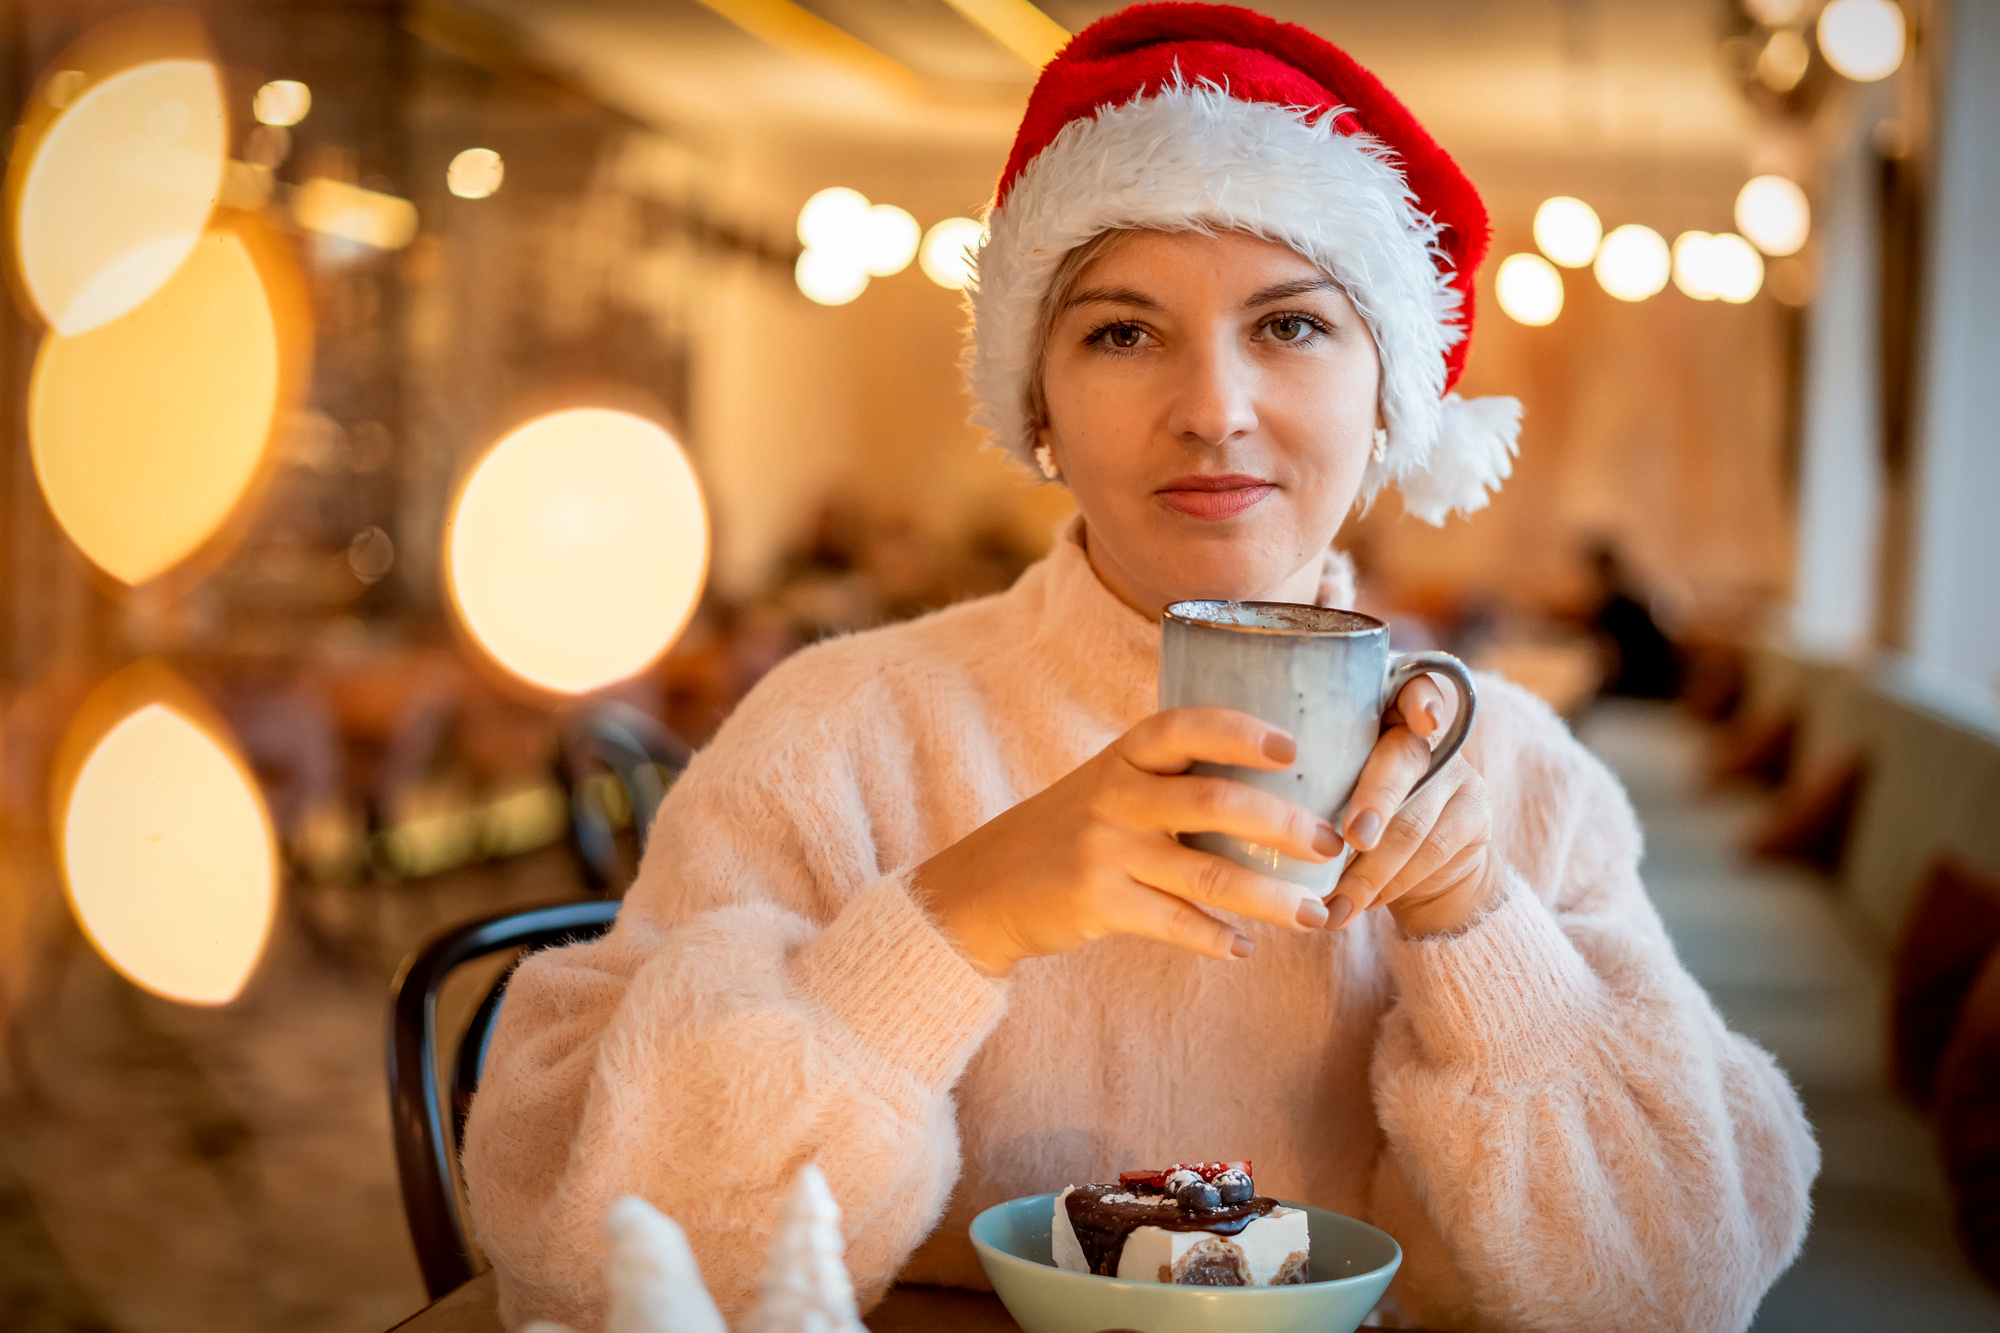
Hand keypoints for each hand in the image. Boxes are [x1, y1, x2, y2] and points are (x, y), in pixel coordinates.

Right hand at [912, 708, 1342, 976]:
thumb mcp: (1110, 783)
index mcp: (1124, 756)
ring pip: (1206, 875)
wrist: (985, 886)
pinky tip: (1244, 948)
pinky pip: (1173, 923)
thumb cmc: (1070, 829)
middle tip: (1331, 843)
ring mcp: (1104, 851)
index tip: (1294, 748)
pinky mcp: (1097, 903)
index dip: (1241, 732)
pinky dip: (1215, 938)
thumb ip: (1173, 775)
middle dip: (1282, 825)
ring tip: (1315, 913)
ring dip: (1269, 896)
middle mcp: (1114, 795)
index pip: (1185, 726)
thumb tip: (1279, 776)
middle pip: (1213, 803)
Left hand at [1327, 675, 1498, 938]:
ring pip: (1414, 823)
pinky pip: (1432, 855)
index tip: (1424, 721)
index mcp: (1377, 714)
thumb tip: (1237, 800)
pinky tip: (1357, 906)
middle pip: (1403, 761)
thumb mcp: (1319, 787)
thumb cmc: (1340, 816)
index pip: (1410, 685)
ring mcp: (1456, 775)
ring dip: (1370, 871)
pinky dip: (1388, 887)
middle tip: (1354, 837)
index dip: (1420, 698)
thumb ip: (1302, 776)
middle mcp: (1422, 737)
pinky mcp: (1475, 817)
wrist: (1419, 869)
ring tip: (1335, 903)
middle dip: (1376, 802)